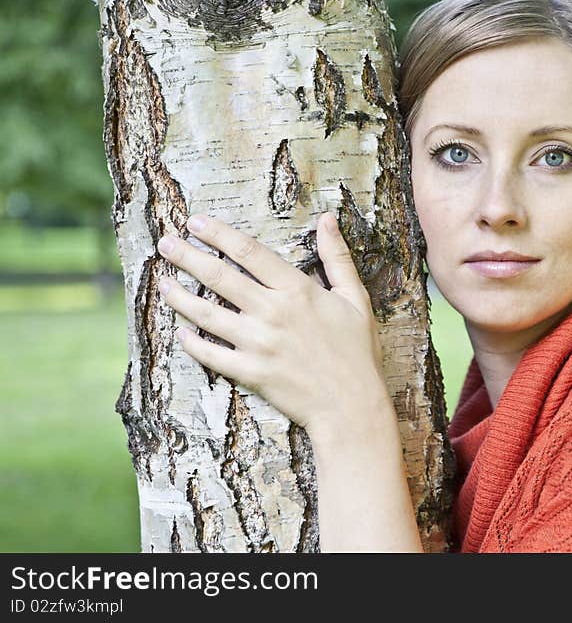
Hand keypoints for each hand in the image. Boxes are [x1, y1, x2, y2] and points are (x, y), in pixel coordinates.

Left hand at [155, 212, 387, 433]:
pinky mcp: (251, 371)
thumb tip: (327, 219)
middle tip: (165, 244)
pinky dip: (192, 343)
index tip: (195, 222)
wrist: (351, 404)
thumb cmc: (357, 351)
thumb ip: (337, 257)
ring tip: (162, 282)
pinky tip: (179, 332)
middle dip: (187, 257)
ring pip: (207, 313)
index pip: (249, 252)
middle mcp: (272, 312)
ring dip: (180, 296)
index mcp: (297, 291)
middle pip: (219, 277)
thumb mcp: (355, 298)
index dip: (218, 234)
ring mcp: (258, 343)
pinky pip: (212, 354)